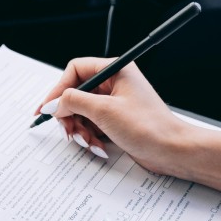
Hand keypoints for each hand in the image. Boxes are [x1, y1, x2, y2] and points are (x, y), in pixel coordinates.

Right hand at [35, 58, 190, 173]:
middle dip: (69, 115)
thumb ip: (72, 102)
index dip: (58, 89)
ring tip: (88, 141)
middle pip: (75, 94)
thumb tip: (52, 104)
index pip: (75, 70)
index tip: (48, 108)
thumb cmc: (148, 127)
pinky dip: (90, 137)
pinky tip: (98, 146)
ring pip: (81, 112)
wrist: (172, 150)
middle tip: (69, 130)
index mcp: (115, 70)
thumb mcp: (103, 111)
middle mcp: (114, 83)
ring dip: (80, 130)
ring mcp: (114, 102)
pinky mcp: (115, 120)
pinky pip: (91, 125)